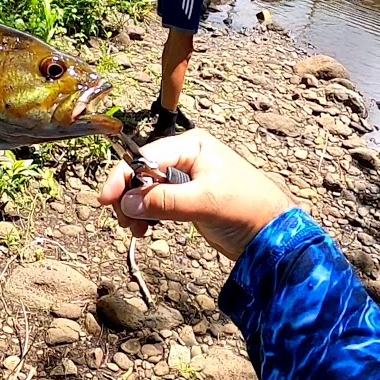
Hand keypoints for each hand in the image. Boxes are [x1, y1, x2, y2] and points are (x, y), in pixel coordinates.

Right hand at [98, 129, 294, 259]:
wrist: (272, 233)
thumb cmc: (248, 207)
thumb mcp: (204, 202)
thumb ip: (165, 201)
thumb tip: (127, 204)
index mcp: (191, 146)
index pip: (145, 157)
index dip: (122, 177)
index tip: (106, 200)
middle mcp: (185, 158)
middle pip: (140, 173)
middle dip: (128, 197)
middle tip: (124, 222)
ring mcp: (184, 179)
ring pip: (144, 190)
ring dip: (135, 209)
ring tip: (136, 230)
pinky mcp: (185, 198)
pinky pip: (154, 203)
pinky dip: (146, 216)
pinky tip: (145, 229)